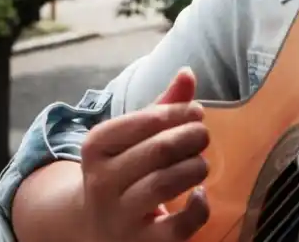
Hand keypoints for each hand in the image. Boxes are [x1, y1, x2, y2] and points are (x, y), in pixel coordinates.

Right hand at [80, 68, 210, 241]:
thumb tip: (188, 72)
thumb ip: (160, 107)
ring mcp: (119, 216)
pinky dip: (198, 208)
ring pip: (165, 183)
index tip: (197, 112)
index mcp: (96, 146)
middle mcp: (100, 182)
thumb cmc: (122, 172)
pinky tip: (201, 195)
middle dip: (191, 137)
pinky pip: (176, 228)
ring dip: (195, 166)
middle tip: (203, 135)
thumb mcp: (130, 139)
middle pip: (159, 150)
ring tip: (201, 162)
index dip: (179, 112)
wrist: (94, 227)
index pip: (145, 120)